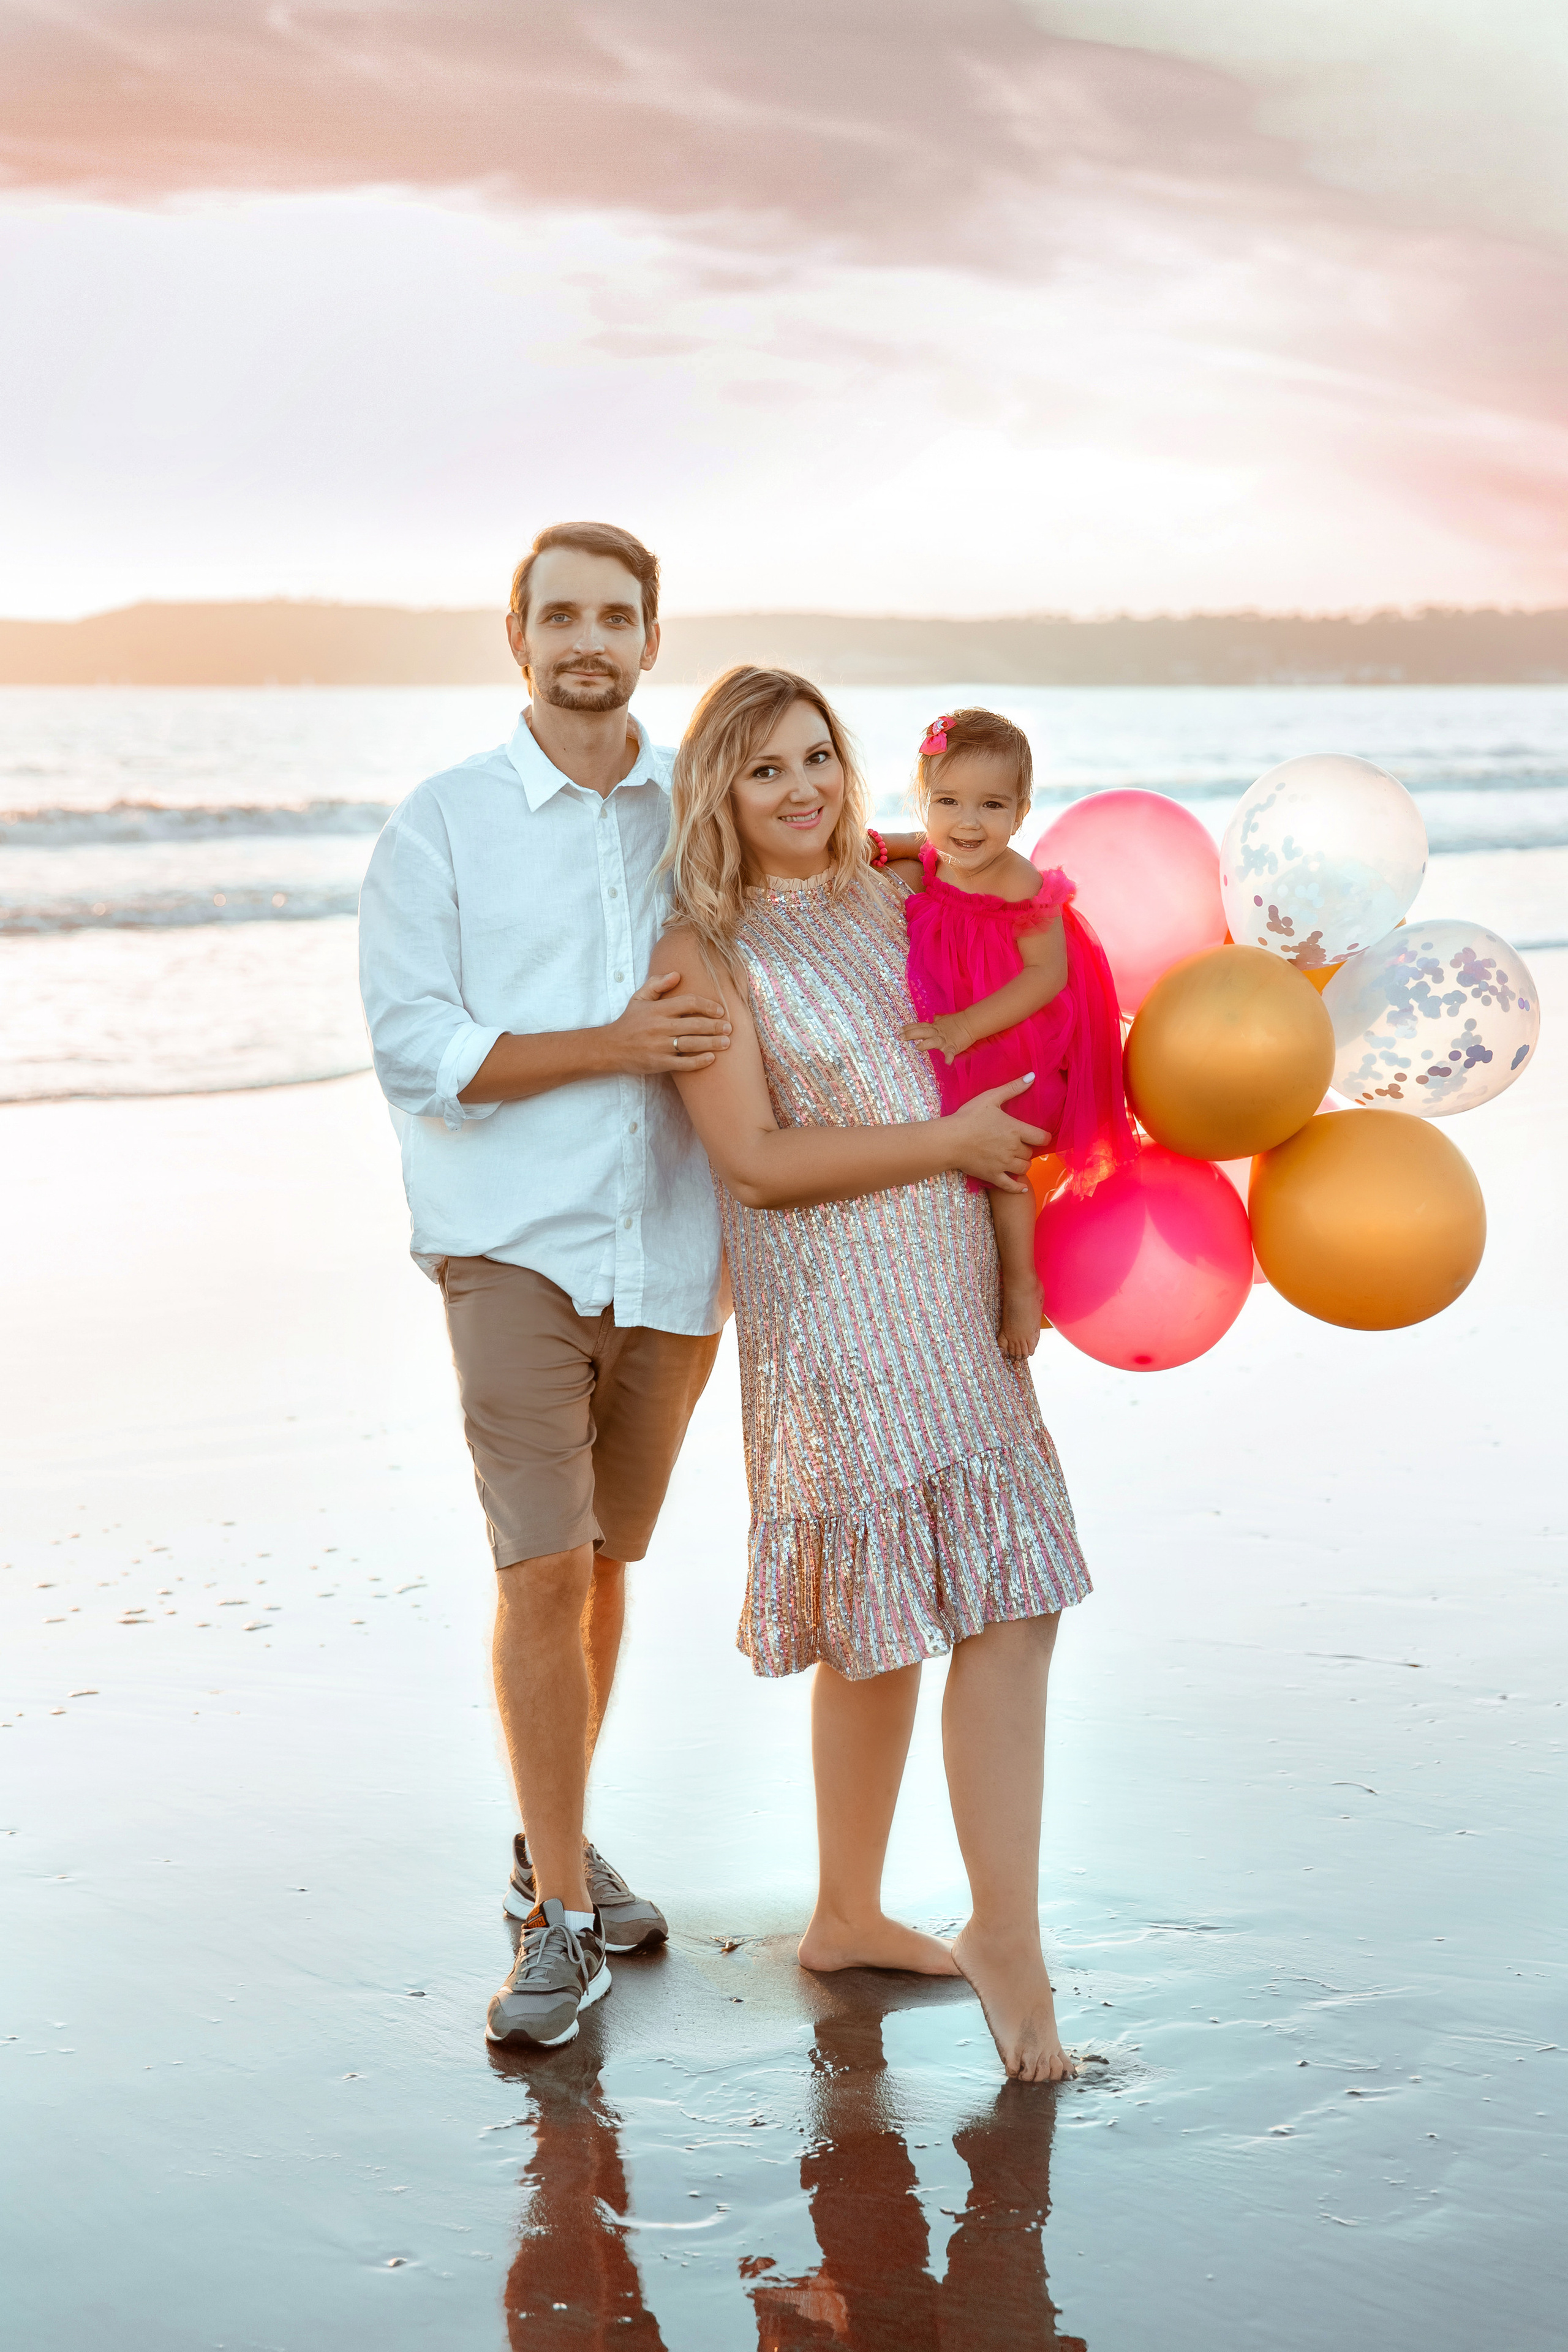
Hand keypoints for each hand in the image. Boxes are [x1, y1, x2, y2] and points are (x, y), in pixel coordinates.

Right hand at [603, 970, 731, 1074]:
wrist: (610, 1047)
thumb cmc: (629, 1022)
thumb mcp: (638, 998)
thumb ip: (657, 984)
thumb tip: (677, 974)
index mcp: (657, 1009)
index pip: (688, 1002)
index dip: (707, 1005)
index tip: (720, 1010)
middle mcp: (660, 1027)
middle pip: (695, 1024)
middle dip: (715, 1026)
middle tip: (729, 1027)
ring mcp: (659, 1046)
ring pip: (692, 1044)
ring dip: (712, 1043)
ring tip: (727, 1043)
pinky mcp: (659, 1063)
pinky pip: (683, 1064)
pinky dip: (699, 1062)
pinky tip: (711, 1059)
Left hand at [901, 1010, 974, 1063]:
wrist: (971, 1023)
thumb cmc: (957, 1022)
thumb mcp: (945, 1021)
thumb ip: (938, 1021)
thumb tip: (934, 1017)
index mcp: (934, 1027)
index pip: (920, 1026)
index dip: (910, 1028)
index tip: (899, 1030)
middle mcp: (937, 1033)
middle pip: (923, 1032)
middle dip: (912, 1034)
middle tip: (902, 1036)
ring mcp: (945, 1040)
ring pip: (934, 1041)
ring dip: (926, 1044)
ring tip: (918, 1047)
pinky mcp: (953, 1046)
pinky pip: (951, 1053)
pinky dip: (949, 1057)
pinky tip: (947, 1062)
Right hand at [943, 1076, 1049, 1190]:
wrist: (949, 1140)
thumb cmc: (968, 1117)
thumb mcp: (990, 1098)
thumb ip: (1012, 1088)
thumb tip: (1032, 1076)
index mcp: (1015, 1130)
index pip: (1041, 1137)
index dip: (1042, 1137)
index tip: (1038, 1136)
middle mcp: (1013, 1149)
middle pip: (1030, 1153)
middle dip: (1026, 1149)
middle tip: (1017, 1144)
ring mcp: (1004, 1164)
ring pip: (1024, 1168)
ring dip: (1022, 1164)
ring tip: (1016, 1159)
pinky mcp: (993, 1176)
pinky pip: (1011, 1185)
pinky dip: (1018, 1186)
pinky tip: (1021, 1186)